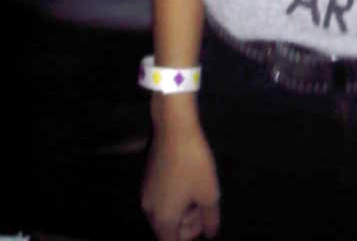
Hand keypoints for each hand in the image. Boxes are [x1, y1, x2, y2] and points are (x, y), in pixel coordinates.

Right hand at [142, 121, 219, 240]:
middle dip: (187, 221)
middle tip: (205, 202)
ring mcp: (145, 191)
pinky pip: (161, 194)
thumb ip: (210, 219)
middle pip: (167, 228)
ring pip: (164, 210)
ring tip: (199, 187)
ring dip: (182, 206)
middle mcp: (149, 209)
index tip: (204, 218)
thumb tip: (210, 233)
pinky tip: (188, 176)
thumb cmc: (193, 162)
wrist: (174, 127)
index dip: (190, 234)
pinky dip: (174, 193)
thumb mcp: (209, 193)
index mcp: (163, 219)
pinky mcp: (147, 175)